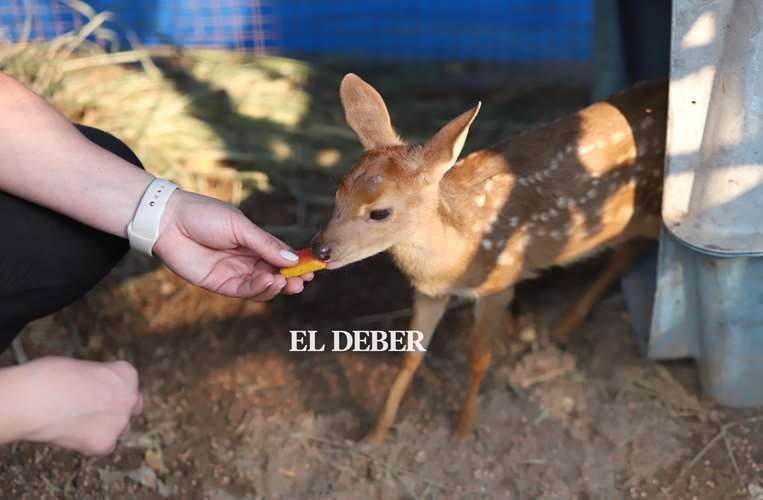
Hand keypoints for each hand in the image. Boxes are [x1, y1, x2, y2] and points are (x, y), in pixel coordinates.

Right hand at [11, 357, 141, 455]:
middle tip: (93, 411)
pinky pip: (104, 447)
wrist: (34, 399)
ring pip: (119, 429)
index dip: (110, 390)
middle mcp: (130, 398)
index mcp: (126, 373)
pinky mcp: (105, 444)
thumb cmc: (50, 377)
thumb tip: (96, 393)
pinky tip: (72, 435)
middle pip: (130, 407)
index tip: (96, 392)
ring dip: (105, 428)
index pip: (128, 384)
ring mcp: (120, 422)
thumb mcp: (83, 368)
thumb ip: (99, 381)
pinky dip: (91, 444)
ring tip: (76, 422)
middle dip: (115, 409)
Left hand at [153, 190, 312, 299]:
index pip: (281, 257)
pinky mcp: (219, 284)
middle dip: (290, 279)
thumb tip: (293, 259)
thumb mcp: (240, 226)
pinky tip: (270, 282)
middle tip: (302, 281)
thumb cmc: (204, 215)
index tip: (313, 268)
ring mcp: (233, 273)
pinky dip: (259, 289)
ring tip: (287, 283)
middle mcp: (246, 259)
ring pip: (262, 286)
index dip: (297, 264)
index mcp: (254, 242)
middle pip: (274, 274)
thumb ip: (266, 244)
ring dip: (276, 286)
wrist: (169, 221)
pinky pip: (244, 291)